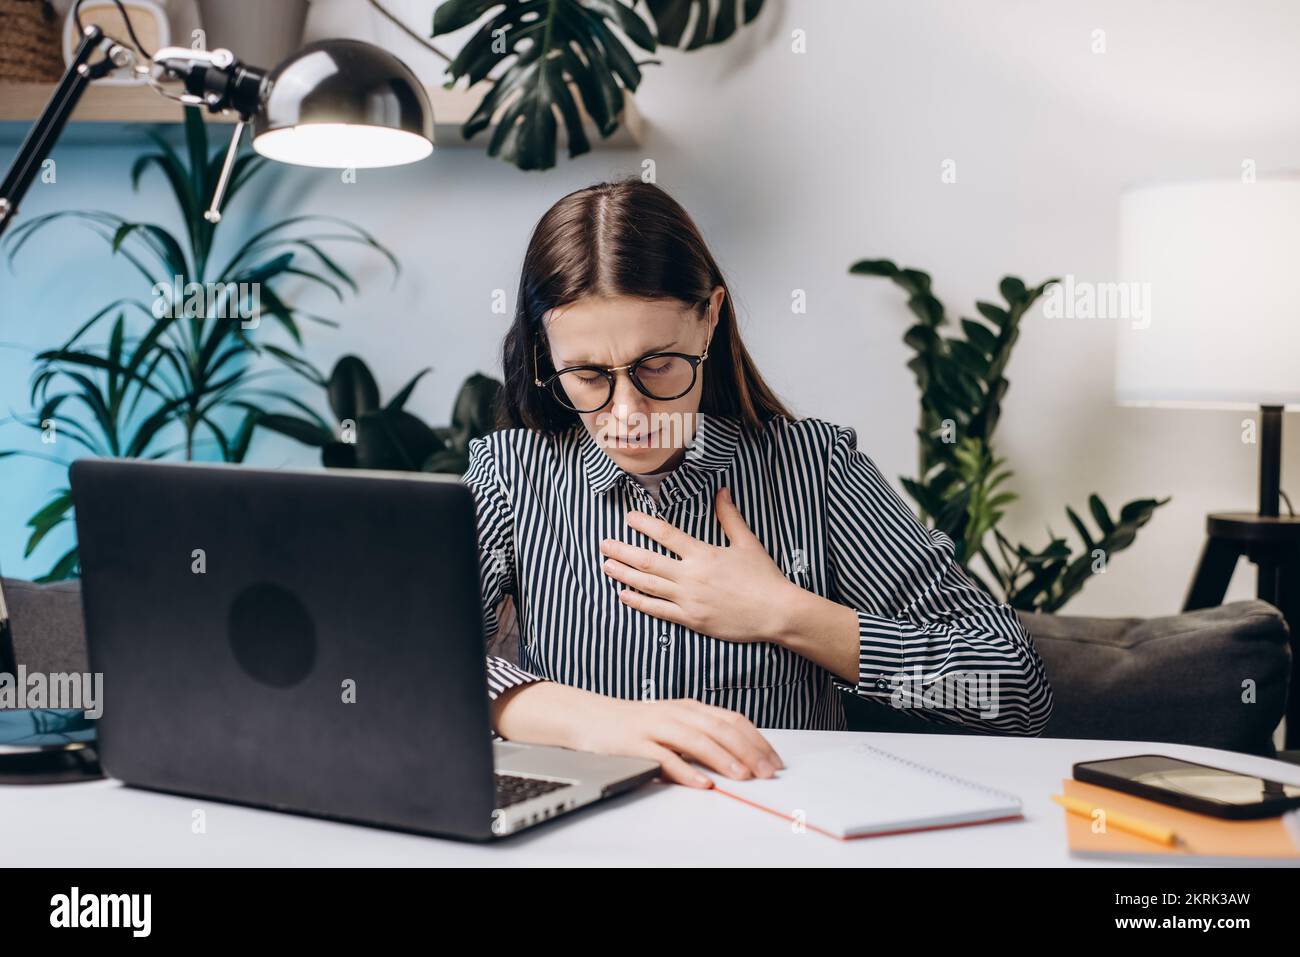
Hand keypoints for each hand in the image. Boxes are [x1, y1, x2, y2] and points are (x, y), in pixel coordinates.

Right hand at [493, 682, 783, 787]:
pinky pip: (664, 758)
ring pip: (697, 741)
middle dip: (748, 751)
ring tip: (743, 776)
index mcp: (689, 708)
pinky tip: (702, 783)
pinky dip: (685, 771)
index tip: (774, 760)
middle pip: (720, 729)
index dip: (757, 739)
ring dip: (724, 759)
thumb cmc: (637, 725)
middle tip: (767, 772)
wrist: (591, 718)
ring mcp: (655, 727)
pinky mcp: (635, 744)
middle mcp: (676, 714)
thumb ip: (704, 734)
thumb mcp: (675, 723)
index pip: (731, 720)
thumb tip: (742, 755)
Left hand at [599, 486, 796, 643]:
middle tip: (603, 544)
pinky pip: (658, 610)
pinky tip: (624, 595)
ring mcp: (689, 600)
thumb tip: (722, 491)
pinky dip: (639, 602)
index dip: (644, 524)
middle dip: (623, 551)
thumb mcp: (748, 542)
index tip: (628, 518)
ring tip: (606, 566)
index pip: (666, 534)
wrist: (777, 612)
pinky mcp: (691, 620)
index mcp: (703, 554)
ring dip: (624, 575)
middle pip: (648, 561)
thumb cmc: (764, 577)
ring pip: (648, 585)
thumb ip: (730, 517)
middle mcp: (691, 576)